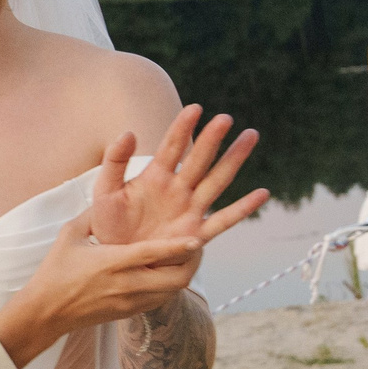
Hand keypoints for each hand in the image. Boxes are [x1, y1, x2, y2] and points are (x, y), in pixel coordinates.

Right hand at [0, 230, 202, 367]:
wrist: (46, 312)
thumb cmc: (55, 270)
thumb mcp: (69, 234)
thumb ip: (93, 214)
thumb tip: (111, 195)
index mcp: (110, 262)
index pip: (151, 254)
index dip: (177, 247)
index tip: (198, 238)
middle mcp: (124, 284)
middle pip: (173, 279)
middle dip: (191, 264)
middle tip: (197, 246)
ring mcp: (129, 302)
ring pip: (171, 292)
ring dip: (183, 275)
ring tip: (188, 258)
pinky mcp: (129, 313)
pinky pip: (160, 300)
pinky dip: (170, 287)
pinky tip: (168, 273)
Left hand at [86, 106, 269, 248]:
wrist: (117, 260)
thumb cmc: (109, 224)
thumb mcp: (105, 191)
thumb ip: (115, 162)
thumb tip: (128, 131)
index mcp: (155, 176)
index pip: (172, 146)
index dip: (183, 127)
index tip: (196, 108)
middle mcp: (177, 189)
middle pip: (199, 159)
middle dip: (212, 139)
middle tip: (226, 118)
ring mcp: (189, 210)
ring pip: (216, 181)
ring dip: (233, 160)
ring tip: (251, 136)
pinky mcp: (196, 234)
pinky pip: (223, 220)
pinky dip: (243, 209)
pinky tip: (262, 193)